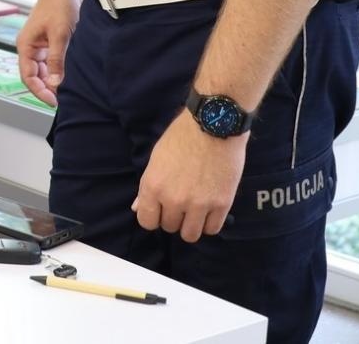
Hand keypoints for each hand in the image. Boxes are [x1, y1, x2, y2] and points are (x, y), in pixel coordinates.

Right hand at [18, 0, 81, 106]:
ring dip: (52, 79)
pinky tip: (67, 74)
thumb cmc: (59, 5)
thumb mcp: (60, 35)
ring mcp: (39, 43)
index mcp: (26, 45)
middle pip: (34, 74)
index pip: (28, 76)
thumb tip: (54, 83)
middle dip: (46, 87)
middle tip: (62, 99)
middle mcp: (30, 46)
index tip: (54, 101)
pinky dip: (57, 69)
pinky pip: (50, 60)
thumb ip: (56, 60)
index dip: (39, 91)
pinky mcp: (49, 40)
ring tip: (65, 89)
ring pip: (42, 69)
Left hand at [132, 112, 247, 242]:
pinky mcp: (221, 204)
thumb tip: (137, 208)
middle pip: (169, 227)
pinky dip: (209, 223)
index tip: (161, 209)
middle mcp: (173, 199)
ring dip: (191, 224)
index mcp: (153, 186)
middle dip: (174, 217)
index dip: (153, 216)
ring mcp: (198, 204)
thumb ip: (147, 187)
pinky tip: (209, 210)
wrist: (214, 124)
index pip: (147, 222)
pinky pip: (212, 229)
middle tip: (181, 201)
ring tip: (195, 209)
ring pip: (190, 234)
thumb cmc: (182, 137)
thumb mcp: (157, 159)